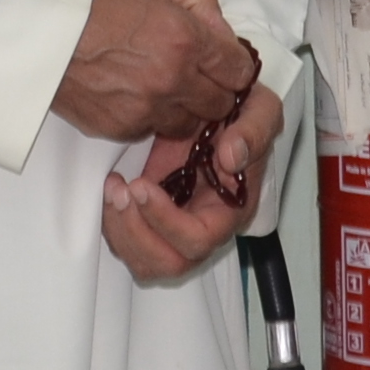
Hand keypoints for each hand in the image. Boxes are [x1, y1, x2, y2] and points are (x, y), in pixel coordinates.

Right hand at [55, 0, 261, 143]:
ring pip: (187, 124)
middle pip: (220, 104)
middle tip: (193, 72)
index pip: (239, 71)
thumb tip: (221, 30)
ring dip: (183, 107)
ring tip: (161, 84)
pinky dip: (148, 115)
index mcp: (186, 40)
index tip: (223, 60)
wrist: (39, 21)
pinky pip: (149, 130)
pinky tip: (131, 91)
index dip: (234, 65)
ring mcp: (144, 109)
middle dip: (214, 88)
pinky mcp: (118, 127)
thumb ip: (199, 0)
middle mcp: (172, 81)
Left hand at [102, 81, 283, 283]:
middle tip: (120, 191)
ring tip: (112, 188)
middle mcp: (201, 227)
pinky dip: (111, 222)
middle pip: (169, 263)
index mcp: (230, 210)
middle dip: (136, 233)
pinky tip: (110, 188)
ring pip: (144, 261)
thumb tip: (232, 158)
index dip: (167, 222)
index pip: (198, 240)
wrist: (211, 107)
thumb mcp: (259, 110)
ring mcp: (173, 225)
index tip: (142, 185)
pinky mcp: (150, 216)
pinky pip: (127, 242)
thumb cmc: (237, 113)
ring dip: (120, 230)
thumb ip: (254, 131)